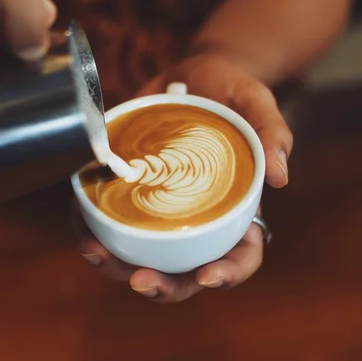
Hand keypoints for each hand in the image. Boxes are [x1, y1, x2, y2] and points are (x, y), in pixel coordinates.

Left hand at [74, 52, 292, 302]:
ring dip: (116, 266)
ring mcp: (161, 212)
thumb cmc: (232, 93)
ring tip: (94, 251)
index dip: (228, 274)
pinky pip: (111, 224)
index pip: (241, 256)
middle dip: (163, 286)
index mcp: (236, 211)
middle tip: (141, 279)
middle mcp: (198, 220)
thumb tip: (280, 179)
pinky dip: (92, 229)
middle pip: (185, 271)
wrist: (192, 74)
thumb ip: (272, 133)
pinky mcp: (131, 195)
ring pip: (142, 257)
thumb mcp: (257, 102)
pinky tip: (81, 225)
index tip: (207, 276)